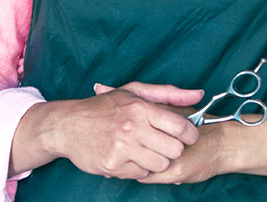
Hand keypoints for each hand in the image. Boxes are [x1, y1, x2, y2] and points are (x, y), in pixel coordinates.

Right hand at [93, 82, 236, 184]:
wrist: (67, 125)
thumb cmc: (103, 107)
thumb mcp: (133, 92)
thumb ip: (168, 94)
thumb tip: (198, 94)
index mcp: (140, 108)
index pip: (181, 127)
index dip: (190, 134)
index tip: (186, 136)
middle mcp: (132, 128)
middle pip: (174, 149)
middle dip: (172, 148)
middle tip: (161, 143)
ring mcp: (122, 148)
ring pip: (161, 165)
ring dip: (156, 160)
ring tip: (143, 150)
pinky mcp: (113, 165)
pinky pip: (141, 174)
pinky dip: (138, 168)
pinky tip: (128, 156)